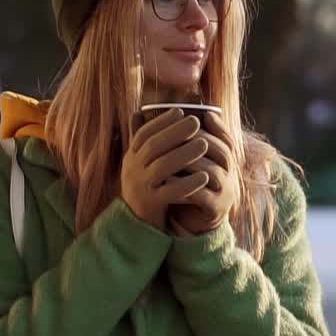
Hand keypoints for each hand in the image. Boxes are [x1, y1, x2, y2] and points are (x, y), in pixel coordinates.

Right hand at [121, 108, 210, 228]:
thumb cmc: (144, 187)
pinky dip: (188, 184)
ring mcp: (141, 188)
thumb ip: (141, 140)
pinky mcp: (152, 205)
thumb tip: (138, 111)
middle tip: (195, 122)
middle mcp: (132, 170)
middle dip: (175, 132)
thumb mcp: (139, 163)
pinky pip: (171, 192)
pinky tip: (205, 177)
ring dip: (184, 154)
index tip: (180, 111)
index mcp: (131, 157)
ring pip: (162, 167)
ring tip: (204, 144)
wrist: (136, 224)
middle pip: (153, 146)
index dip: (161, 121)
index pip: (143, 134)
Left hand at [169, 111, 237, 234]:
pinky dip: (186, 187)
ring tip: (171, 156)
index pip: (226, 138)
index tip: (200, 116)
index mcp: (225, 159)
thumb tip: (143, 113)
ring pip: (211, 172)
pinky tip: (169, 180)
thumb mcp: (183, 160)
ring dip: (191, 163)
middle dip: (199, 141)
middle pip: (221, 152)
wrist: (191, 219)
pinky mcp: (216, 208)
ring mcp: (225, 191)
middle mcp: (229, 173)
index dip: (216, 127)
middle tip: (178, 134)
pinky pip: (202, 196)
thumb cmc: (185, 183)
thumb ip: (174, 139)